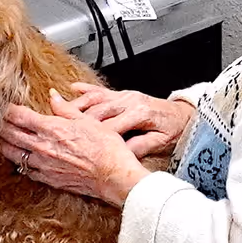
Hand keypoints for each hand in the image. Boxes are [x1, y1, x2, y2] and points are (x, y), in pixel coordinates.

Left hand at [0, 92, 151, 206]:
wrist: (113, 176)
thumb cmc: (106, 148)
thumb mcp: (87, 121)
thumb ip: (65, 108)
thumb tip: (53, 95)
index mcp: (51, 129)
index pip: (18, 116)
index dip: (7, 110)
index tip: (2, 106)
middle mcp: (42, 147)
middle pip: (11, 134)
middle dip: (0, 126)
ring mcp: (43, 165)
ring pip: (13, 154)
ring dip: (4, 145)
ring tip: (0, 139)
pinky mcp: (48, 179)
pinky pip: (26, 170)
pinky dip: (19, 163)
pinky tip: (18, 160)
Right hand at [64, 83, 194, 159]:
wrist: (185, 115)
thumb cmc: (173, 130)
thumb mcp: (161, 142)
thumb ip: (141, 146)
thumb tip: (123, 154)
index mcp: (139, 114)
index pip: (111, 127)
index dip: (94, 137)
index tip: (79, 146)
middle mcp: (129, 101)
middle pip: (97, 111)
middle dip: (77, 120)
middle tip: (59, 127)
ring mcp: (124, 95)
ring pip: (95, 99)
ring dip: (75, 105)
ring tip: (56, 111)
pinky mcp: (123, 93)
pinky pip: (100, 89)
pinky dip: (84, 90)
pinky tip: (71, 89)